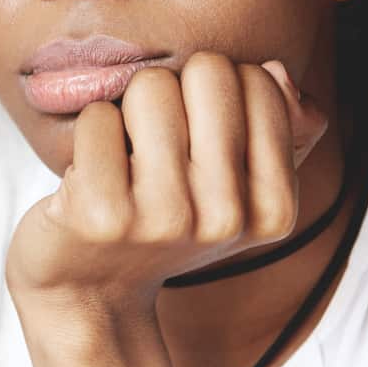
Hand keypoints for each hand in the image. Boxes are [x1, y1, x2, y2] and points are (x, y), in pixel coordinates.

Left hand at [6, 51, 328, 321]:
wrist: (91, 296)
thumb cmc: (163, 223)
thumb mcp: (234, 188)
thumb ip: (276, 127)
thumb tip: (278, 70)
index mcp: (274, 208)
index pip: (259, 80)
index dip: (215, 91)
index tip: (196, 136)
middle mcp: (227, 217)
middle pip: (208, 71)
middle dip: (174, 89)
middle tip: (155, 141)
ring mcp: (164, 218)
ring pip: (150, 87)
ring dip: (128, 110)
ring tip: (125, 160)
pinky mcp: (102, 215)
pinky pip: (97, 117)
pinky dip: (89, 133)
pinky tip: (90, 177)